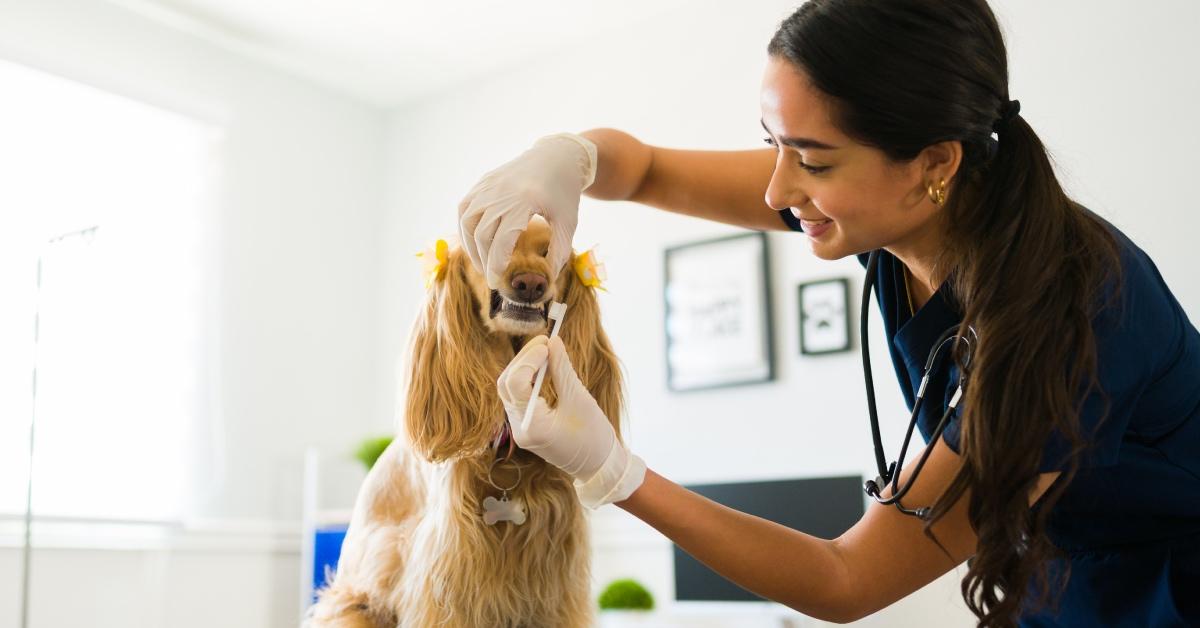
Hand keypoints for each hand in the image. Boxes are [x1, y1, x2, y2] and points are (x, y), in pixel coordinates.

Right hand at [458, 133, 596, 287]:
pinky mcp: (484, 182)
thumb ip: (560, 252)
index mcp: (524, 201)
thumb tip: (549, 279)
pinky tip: (475, 243)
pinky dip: (466, 229)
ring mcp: (489, 185)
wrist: (557, 156)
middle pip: (481, 234)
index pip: (501, 241)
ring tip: (482, 263)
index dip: (495, 265)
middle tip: (492, 278)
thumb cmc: (565, 192)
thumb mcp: (568, 222)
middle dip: (484, 261)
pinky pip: (465, 208)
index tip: (496, 282)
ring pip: (467, 222)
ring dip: (471, 247)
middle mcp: (501, 192)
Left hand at [497, 335, 645, 507]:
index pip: (515, 383)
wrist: (599, 467)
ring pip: (509, 389)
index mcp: (532, 426)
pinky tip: (545, 368)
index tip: (547, 343)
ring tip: (547, 353)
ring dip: (525, 367)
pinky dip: (529, 379)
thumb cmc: (594, 436)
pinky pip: (519, 397)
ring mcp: (520, 429)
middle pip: (506, 384)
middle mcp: (519, 428)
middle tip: (545, 342)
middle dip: (524, 359)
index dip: (528, 358)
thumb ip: (561, 368)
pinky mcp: (526, 427)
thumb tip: (553, 341)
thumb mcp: (579, 398)